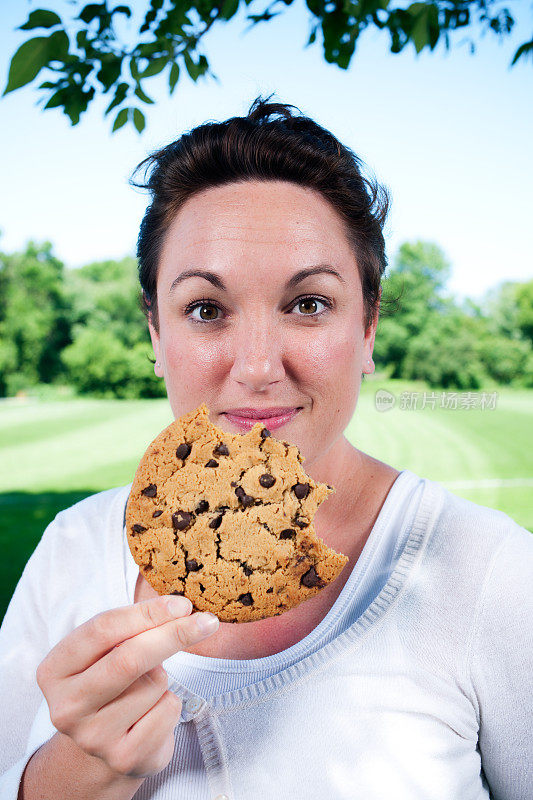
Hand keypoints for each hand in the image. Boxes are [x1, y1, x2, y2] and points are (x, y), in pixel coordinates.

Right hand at [36, 596, 218, 777]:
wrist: (108, 742)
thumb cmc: (112, 682)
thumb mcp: (107, 650)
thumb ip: (131, 627)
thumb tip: (180, 610)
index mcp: (55, 670)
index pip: (103, 629)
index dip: (147, 612)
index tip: (182, 603)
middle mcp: (66, 706)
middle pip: (129, 658)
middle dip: (173, 634)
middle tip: (207, 621)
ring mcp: (92, 736)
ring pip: (154, 684)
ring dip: (164, 677)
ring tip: (145, 688)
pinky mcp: (123, 757)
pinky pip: (167, 710)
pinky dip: (171, 703)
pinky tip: (151, 713)